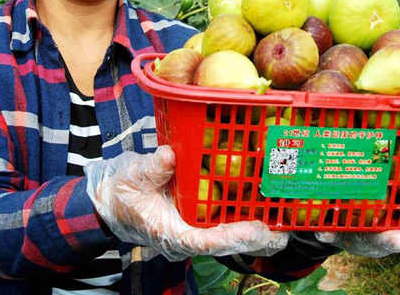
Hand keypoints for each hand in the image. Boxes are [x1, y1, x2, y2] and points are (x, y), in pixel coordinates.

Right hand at [85, 145, 288, 261]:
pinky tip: (267, 206)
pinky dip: (246, 216)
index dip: (234, 236)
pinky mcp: (199, 220)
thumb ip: (151, 170)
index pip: (207, 240)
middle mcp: (188, 236)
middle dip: (256, 240)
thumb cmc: (122, 191)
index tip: (257, 229)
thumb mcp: (132, 178)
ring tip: (286, 221)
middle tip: (284, 231)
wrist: (112, 200)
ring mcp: (195, 230)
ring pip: (231, 236)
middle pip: (227, 244)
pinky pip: (226, 222)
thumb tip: (169, 156)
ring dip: (258, 232)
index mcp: (172, 232)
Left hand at [313, 191, 399, 257]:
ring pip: (375, 240)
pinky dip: (330, 232)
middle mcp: (389, 234)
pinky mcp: (339, 234)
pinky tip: (325, 230)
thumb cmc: (381, 213)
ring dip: (386, 240)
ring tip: (397, 238)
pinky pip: (333, 233)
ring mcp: (364, 236)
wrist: (341, 225)